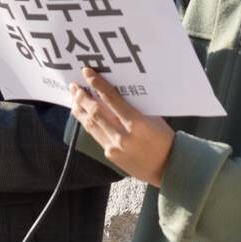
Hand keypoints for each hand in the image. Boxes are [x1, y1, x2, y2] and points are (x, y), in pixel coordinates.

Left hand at [69, 68, 173, 187]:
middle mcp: (123, 136)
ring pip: (90, 124)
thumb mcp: (154, 119)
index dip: (97, 84)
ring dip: (80, 109)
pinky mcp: (109, 154)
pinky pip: (95, 134)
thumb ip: (134, 107)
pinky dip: (87, 122)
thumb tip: (115, 91)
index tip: (87, 72)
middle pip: (95, 112)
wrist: (167, 168)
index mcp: (137, 124)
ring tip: (73, 96)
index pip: (112, 99)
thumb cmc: (164, 139)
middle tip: (74, 85)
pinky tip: (83, 114)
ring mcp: (114, 147)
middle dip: (82, 97)